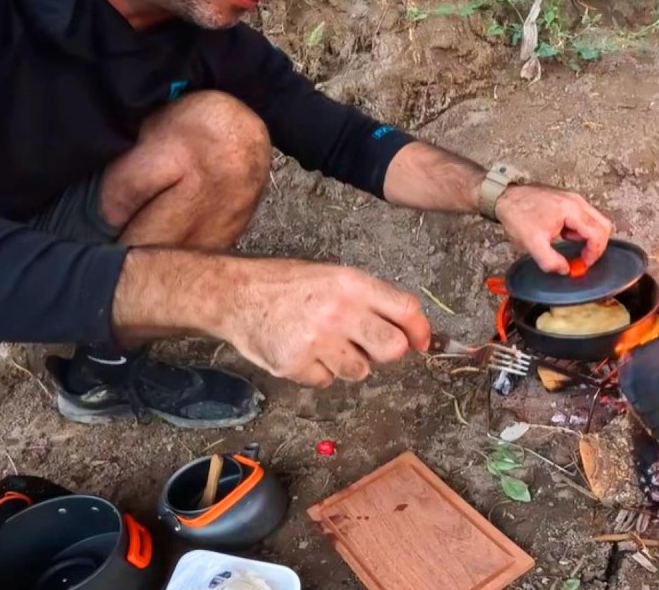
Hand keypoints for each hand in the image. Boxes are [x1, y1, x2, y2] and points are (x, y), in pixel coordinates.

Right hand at [221, 260, 430, 386]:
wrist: (236, 295)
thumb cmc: (286, 285)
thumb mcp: (333, 277)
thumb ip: (369, 299)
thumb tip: (407, 327)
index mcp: (351, 284)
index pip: (405, 309)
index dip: (420, 330)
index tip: (422, 342)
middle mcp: (338, 312)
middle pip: (392, 349)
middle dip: (387, 352)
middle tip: (369, 346)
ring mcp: (317, 340)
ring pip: (359, 371)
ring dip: (347, 363)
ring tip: (323, 342)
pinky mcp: (296, 365)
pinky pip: (326, 381)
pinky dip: (317, 372)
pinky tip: (302, 351)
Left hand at [494, 184, 613, 273]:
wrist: (505, 196)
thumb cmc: (518, 214)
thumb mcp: (532, 244)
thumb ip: (550, 260)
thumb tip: (564, 270)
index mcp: (572, 210)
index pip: (598, 233)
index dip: (595, 252)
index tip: (584, 263)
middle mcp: (576, 202)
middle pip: (602, 225)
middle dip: (597, 245)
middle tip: (584, 258)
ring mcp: (572, 199)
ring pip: (595, 220)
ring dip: (588, 237)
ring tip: (569, 245)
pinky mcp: (567, 201)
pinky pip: (584, 217)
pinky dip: (580, 230)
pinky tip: (564, 236)